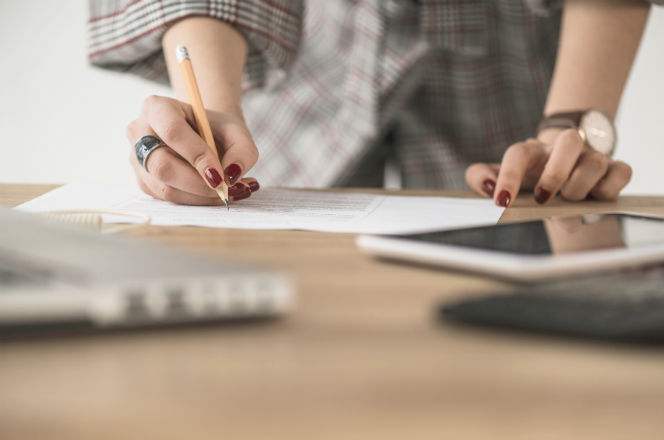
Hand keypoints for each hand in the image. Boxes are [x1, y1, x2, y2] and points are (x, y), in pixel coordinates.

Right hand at [127, 95, 259, 204]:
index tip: (220, 174)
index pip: (172, 132)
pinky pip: (169, 199)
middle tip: (227, 188)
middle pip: (162, 166)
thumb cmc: (217, 129)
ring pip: (166, 188)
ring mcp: (137, 160)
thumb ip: (242, 151)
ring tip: (232, 191)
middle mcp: (139, 132)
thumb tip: (232, 175)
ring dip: (202, 197)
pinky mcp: (145, 182)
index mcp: (157, 107)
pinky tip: (217, 194)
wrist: (205, 135)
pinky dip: (198, 201)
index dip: (197, 155)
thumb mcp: (236, 131)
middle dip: (198, 184)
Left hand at [465, 129, 631, 206]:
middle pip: (569, 141)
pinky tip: (595, 202)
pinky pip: (621, 172)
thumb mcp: (500, 180)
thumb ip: (481, 177)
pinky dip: (609, 189)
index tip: (501, 202)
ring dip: (580, 188)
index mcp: (532, 152)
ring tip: (568, 204)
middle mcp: (563, 150)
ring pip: (595, 162)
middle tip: (543, 199)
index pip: (518, 154)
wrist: (562, 177)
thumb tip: (487, 185)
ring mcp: (591, 157)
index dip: (508, 177)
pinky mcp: (615, 169)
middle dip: (556, 173)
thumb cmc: (528, 181)